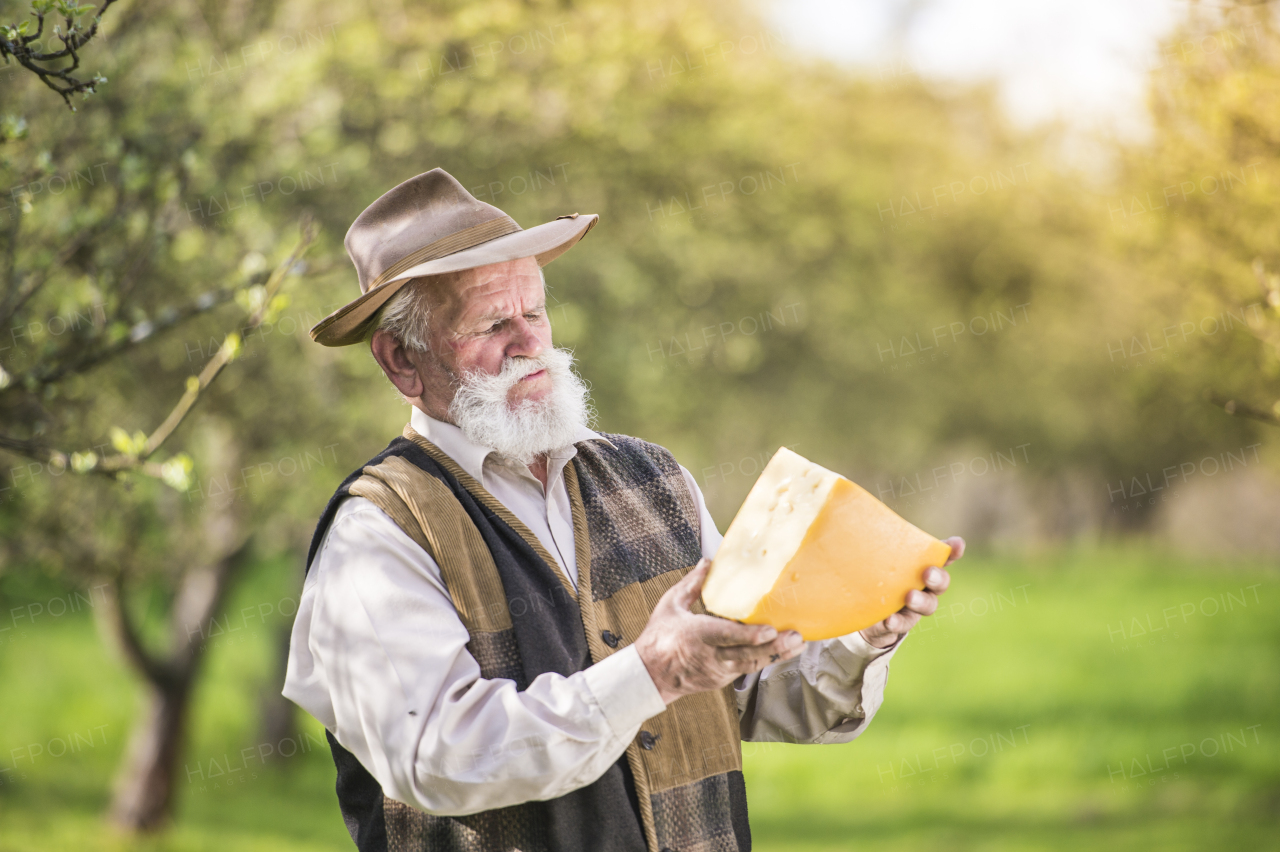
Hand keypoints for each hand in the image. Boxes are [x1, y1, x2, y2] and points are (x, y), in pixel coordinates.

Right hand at [634, 559, 804, 704]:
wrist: (650, 674)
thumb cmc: (659, 637)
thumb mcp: (671, 605)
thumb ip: (692, 584)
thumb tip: (707, 562)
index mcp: (696, 635)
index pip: (726, 637)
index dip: (750, 636)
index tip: (770, 631)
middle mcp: (710, 656)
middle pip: (746, 655)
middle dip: (773, 647)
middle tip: (796, 637)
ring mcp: (718, 671)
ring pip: (751, 664)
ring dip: (776, 655)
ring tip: (798, 644)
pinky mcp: (722, 679)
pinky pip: (747, 669)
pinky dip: (765, 660)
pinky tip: (782, 651)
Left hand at [859, 536, 963, 648]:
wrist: (861, 609)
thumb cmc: (873, 573)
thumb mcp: (874, 555)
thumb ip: (875, 538)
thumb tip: (856, 505)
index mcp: (920, 565)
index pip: (943, 556)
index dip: (953, 550)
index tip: (956, 543)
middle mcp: (924, 586)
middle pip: (941, 582)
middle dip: (938, 577)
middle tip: (927, 573)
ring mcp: (914, 607)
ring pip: (928, 605)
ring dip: (920, 600)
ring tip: (909, 597)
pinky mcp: (900, 623)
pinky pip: (902, 625)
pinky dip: (897, 622)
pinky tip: (889, 620)